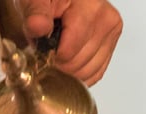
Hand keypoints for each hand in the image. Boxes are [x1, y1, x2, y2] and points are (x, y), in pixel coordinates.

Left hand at [0, 0, 123, 85]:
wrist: (58, 1)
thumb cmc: (48, 0)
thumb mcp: (34, 1)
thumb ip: (35, 13)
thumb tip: (38, 26)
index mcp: (91, 8)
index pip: (68, 52)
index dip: (49, 55)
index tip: (41, 45)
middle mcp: (107, 21)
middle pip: (77, 65)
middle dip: (57, 62)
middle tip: (48, 46)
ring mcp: (111, 36)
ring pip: (86, 73)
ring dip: (67, 70)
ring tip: (58, 49)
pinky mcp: (111, 48)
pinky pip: (94, 74)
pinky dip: (78, 74)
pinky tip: (68, 61)